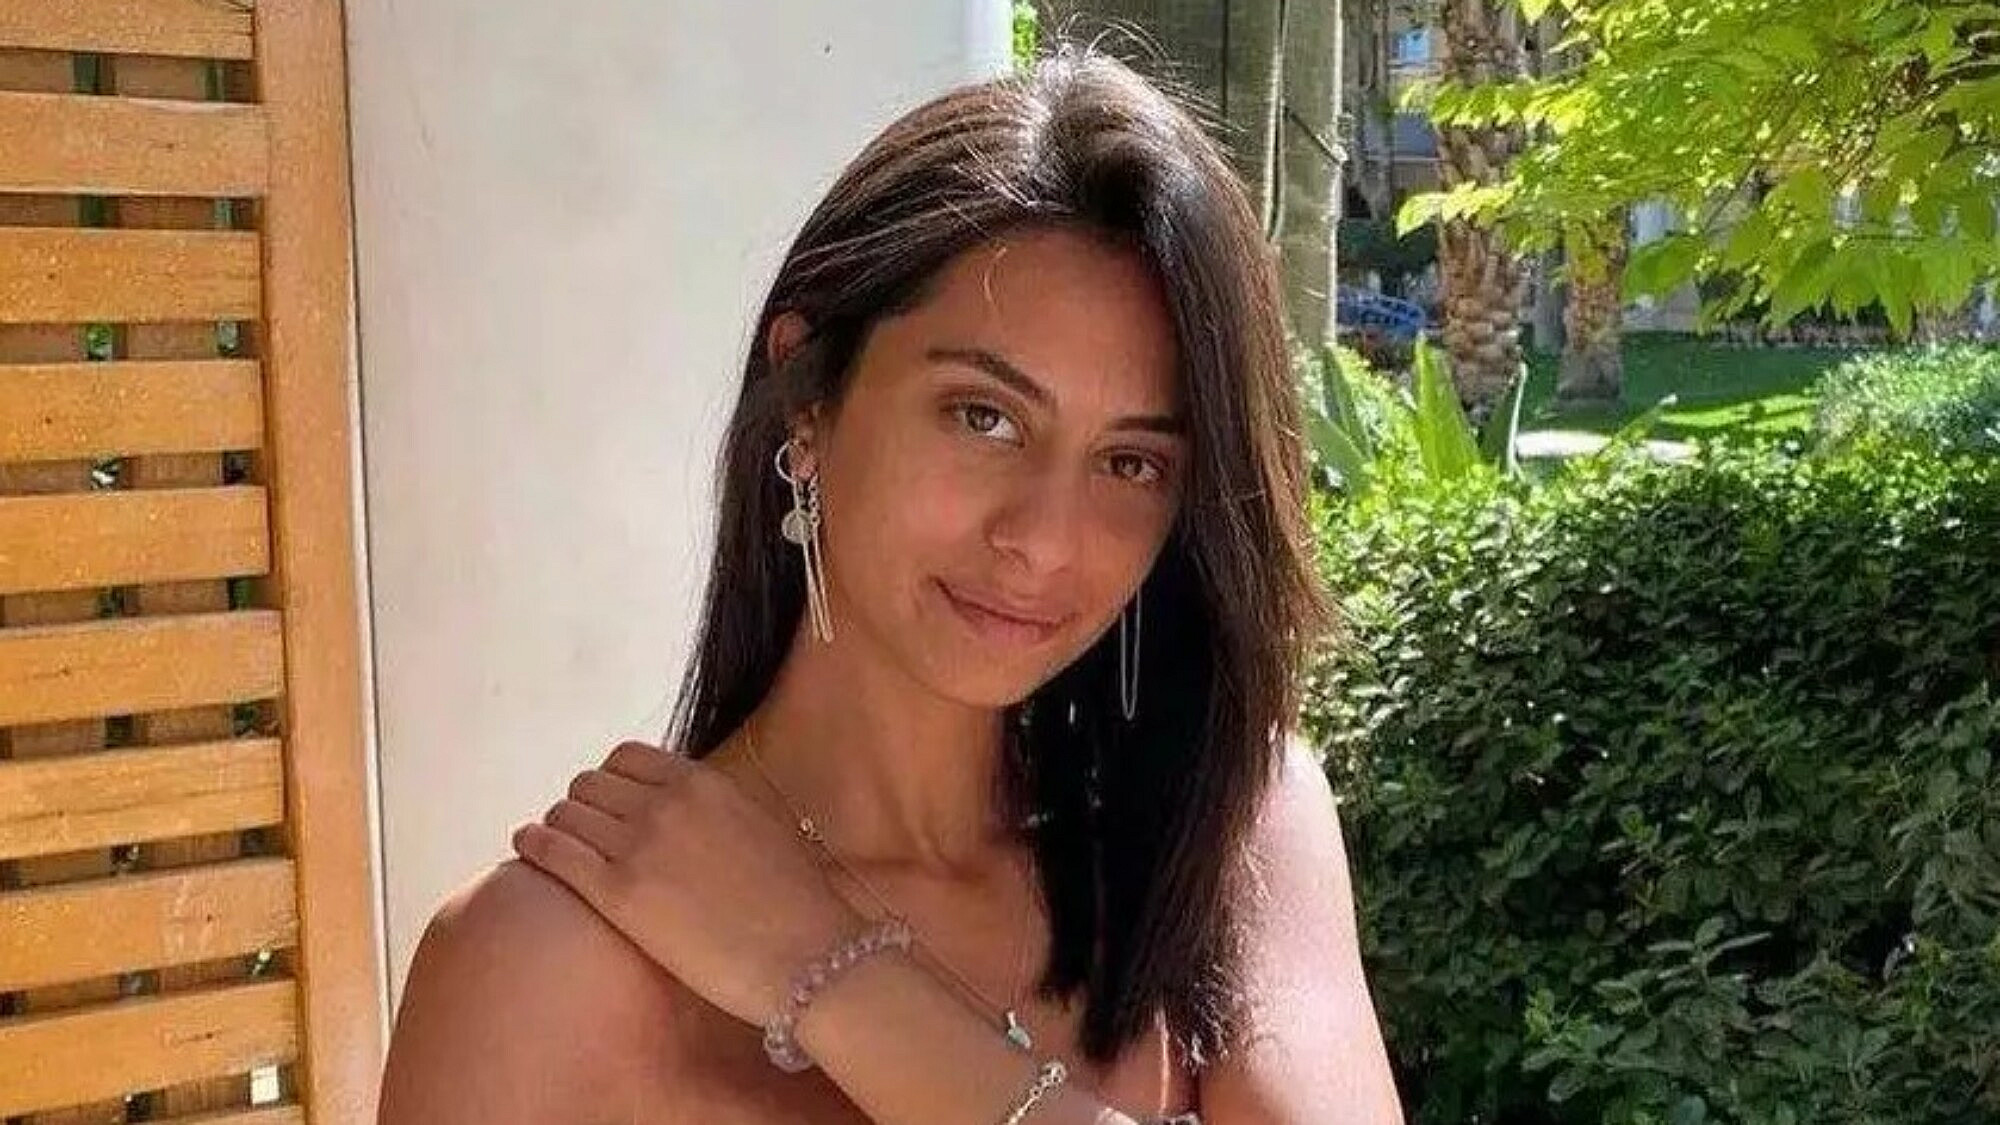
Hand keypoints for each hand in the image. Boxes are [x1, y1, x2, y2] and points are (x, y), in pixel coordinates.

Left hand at [511, 741, 865, 1027]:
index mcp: (704, 783)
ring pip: (568, 811)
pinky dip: (533, 842)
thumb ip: (719, 814)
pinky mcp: (618, 893)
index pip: (628, 758)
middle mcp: (667, 803)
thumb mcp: (764, 831)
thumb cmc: (798, 906)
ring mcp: (640, 845)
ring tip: (555, 844)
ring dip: (559, 825)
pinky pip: (554, 850)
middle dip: (583, 805)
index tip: (608, 804)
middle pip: (591, 783)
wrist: (810, 956)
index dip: (611, 781)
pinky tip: (524, 845)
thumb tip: (696, 818)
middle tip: (583, 834)